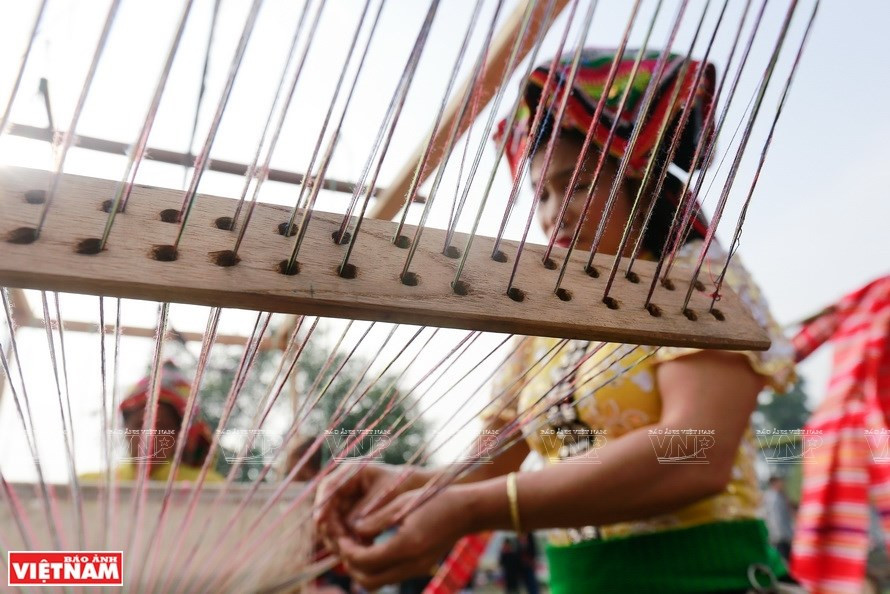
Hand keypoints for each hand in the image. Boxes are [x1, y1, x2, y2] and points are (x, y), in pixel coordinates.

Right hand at [313, 462, 429, 552]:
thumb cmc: (402, 485)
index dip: (322, 504)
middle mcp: (343, 486)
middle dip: (331, 527)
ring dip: (340, 537)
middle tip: (341, 543)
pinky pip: (342, 530)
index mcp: (351, 472)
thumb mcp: (385, 494)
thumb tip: (350, 527)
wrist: (414, 489)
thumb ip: (366, 509)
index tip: (321, 520)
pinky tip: (362, 548)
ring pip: (332, 523)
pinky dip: (349, 540)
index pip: (328, 487)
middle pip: (326, 508)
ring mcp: (345, 502)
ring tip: (353, 548)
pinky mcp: (349, 516)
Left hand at [337, 485, 471, 589]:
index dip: (347, 550)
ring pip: (378, 583)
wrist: (467, 510)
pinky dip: (375, 567)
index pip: (364, 561)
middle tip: (344, 545)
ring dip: (362, 569)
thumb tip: (353, 530)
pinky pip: (390, 576)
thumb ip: (375, 518)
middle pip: (368, 581)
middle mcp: (411, 564)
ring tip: (356, 547)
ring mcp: (416, 569)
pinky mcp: (419, 568)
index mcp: (406, 546)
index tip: (340, 535)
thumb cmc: (436, 499)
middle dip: (351, 565)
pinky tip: (372, 547)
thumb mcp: (402, 502)